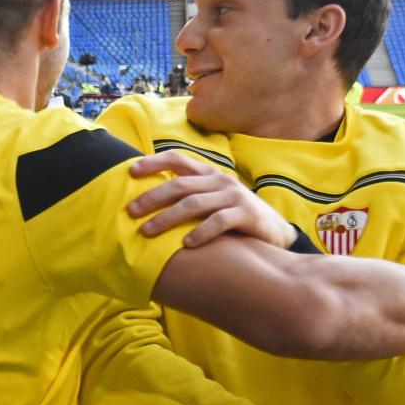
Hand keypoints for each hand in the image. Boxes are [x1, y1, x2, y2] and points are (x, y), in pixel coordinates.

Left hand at [128, 151, 296, 248]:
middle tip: (130, 211)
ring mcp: (234, 196)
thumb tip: (145, 199)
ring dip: (167, 218)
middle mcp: (219, 180)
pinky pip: (219, 222)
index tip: (130, 172)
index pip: (177, 159)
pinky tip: (185, 244)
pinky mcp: (247, 215)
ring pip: (194, 203)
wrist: (275, 231)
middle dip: (152, 197)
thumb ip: (187, 195)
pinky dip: (200, 232)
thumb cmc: (232, 216)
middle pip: (179, 184)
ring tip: (147, 231)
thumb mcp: (211, 199)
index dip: (153, 162)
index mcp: (208, 173)